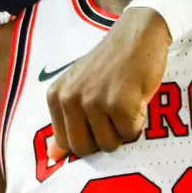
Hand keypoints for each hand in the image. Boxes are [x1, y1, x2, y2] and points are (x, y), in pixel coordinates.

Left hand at [47, 7, 170, 158]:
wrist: (138, 34)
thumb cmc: (111, 63)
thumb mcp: (80, 87)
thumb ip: (66, 121)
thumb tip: (53, 157)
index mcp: (56, 97)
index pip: (67, 144)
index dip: (89, 137)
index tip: (100, 119)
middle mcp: (70, 99)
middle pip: (86, 149)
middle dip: (105, 138)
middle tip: (114, 114)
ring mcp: (94, 101)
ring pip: (109, 144)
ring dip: (123, 130)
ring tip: (125, 103)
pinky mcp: (120, 103)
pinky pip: (130, 134)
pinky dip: (139, 122)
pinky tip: (136, 98)